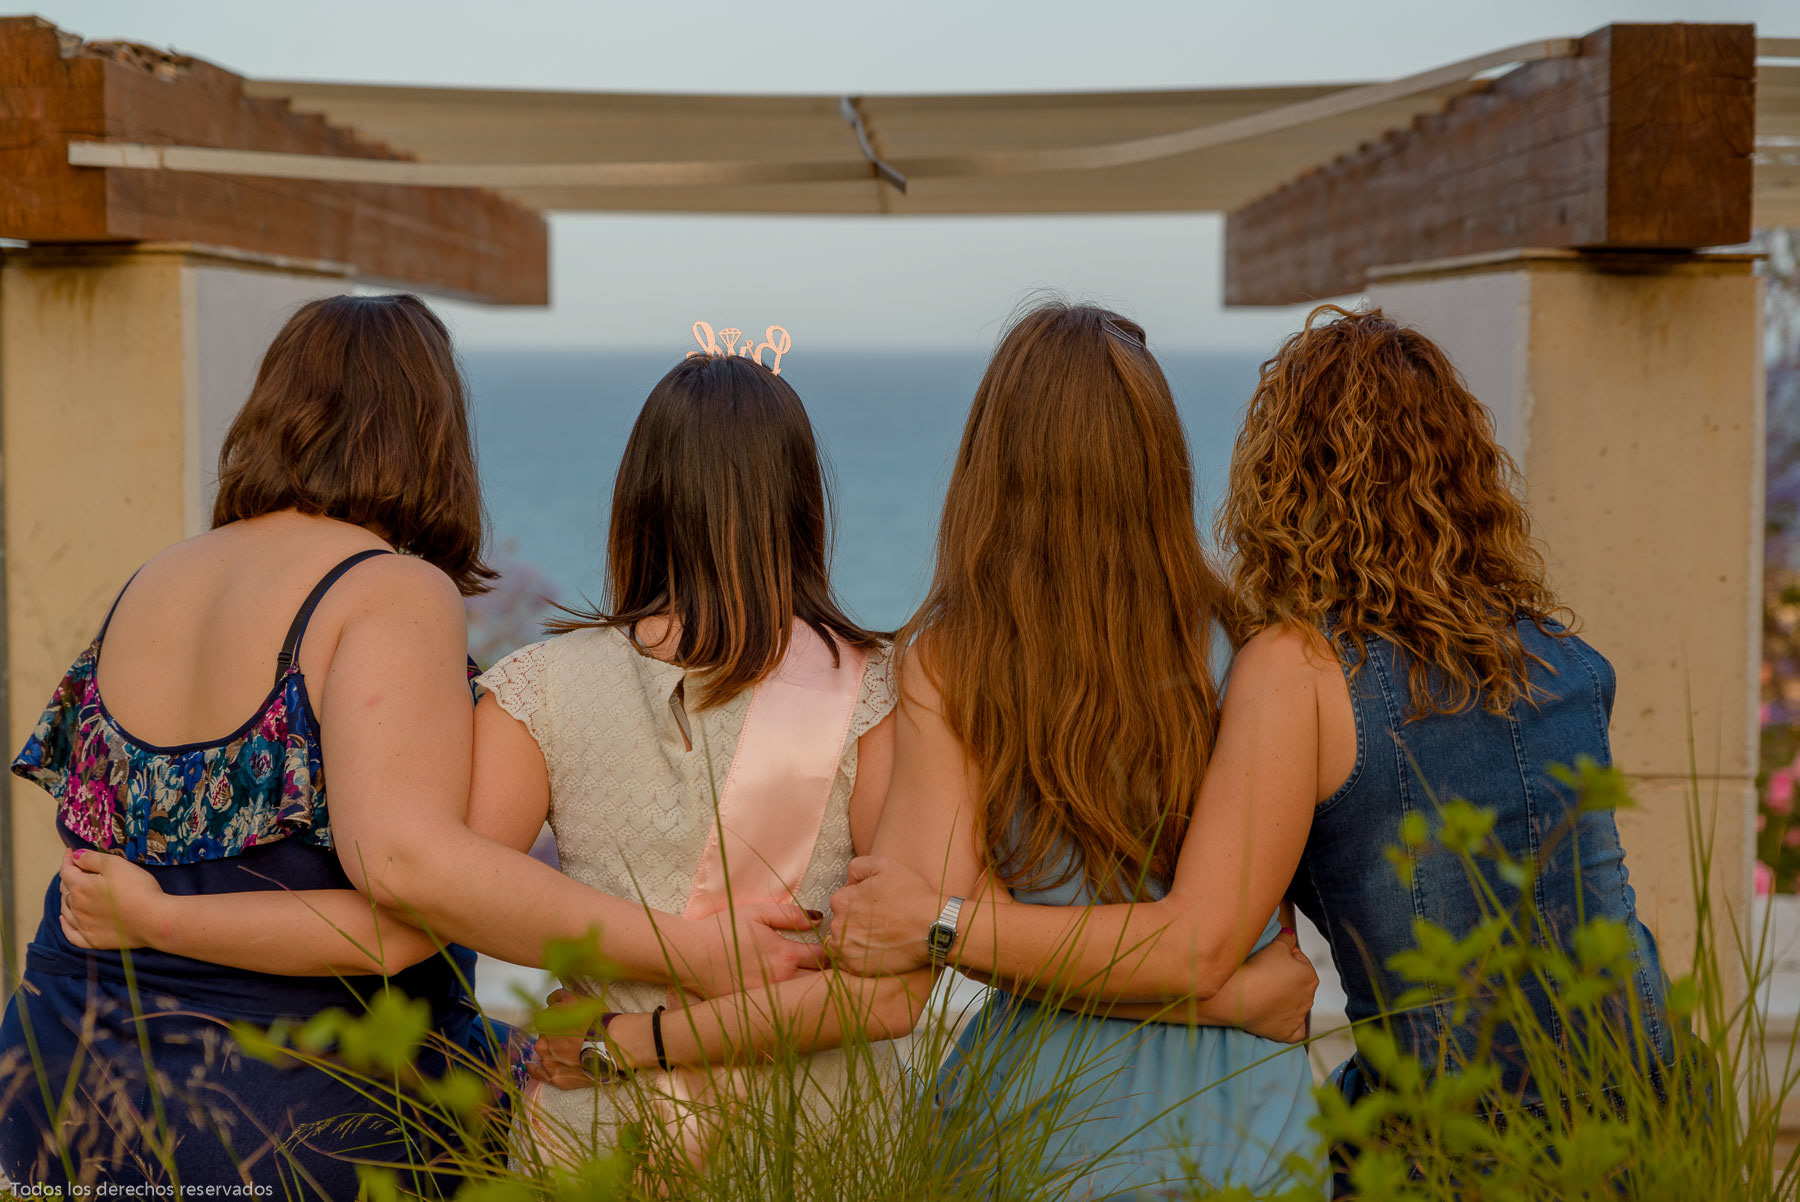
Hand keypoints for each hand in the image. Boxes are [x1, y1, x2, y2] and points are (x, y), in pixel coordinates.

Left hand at [59, 849, 162, 950]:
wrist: (154, 920)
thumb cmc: (138, 889)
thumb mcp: (117, 865)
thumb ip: (92, 859)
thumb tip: (76, 856)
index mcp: (81, 887)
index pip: (66, 871)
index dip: (68, 860)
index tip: (71, 852)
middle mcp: (77, 907)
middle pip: (66, 890)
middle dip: (69, 878)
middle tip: (78, 870)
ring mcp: (84, 926)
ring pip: (66, 910)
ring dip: (67, 898)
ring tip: (73, 891)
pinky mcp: (93, 940)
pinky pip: (71, 934)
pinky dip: (65, 926)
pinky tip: (65, 919)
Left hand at [525, 989, 657, 1087]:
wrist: (609, 1046)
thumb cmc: (595, 1021)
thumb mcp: (577, 999)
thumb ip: (558, 996)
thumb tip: (550, 999)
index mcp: (544, 1023)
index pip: (545, 1019)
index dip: (556, 1019)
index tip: (566, 1022)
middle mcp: (542, 1042)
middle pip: (544, 1037)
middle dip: (554, 1036)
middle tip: (572, 1037)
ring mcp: (548, 1061)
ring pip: (543, 1053)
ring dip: (550, 1051)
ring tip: (567, 1051)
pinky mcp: (554, 1077)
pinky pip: (538, 1073)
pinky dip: (534, 1069)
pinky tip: (531, 1066)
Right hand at [682, 901, 829, 998]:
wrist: (691, 956)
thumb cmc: (723, 930)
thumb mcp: (758, 913)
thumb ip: (790, 915)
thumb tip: (818, 919)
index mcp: (786, 956)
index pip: (824, 957)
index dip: (834, 952)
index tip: (834, 949)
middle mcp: (782, 981)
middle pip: (820, 983)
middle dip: (829, 975)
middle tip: (832, 968)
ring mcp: (769, 1000)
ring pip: (803, 999)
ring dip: (813, 992)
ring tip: (815, 983)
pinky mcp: (755, 1011)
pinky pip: (783, 1011)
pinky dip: (791, 1005)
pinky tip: (792, 999)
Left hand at [827, 855, 942, 975]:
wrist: (934, 927)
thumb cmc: (912, 895)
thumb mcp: (885, 865)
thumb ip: (858, 866)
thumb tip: (849, 882)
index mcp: (842, 900)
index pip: (842, 900)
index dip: (861, 901)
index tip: (878, 906)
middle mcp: (838, 925)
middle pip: (841, 922)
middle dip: (856, 921)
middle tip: (882, 921)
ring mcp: (846, 949)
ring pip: (843, 942)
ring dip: (856, 940)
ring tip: (881, 937)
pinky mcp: (856, 968)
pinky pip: (850, 962)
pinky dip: (861, 958)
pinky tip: (880, 950)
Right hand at [1224, 928, 1316, 1043]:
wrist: (1238, 998)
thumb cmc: (1258, 970)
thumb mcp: (1275, 946)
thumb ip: (1286, 939)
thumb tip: (1290, 936)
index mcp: (1310, 976)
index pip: (1299, 960)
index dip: (1283, 957)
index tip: (1268, 958)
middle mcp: (1309, 998)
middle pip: (1297, 984)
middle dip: (1285, 979)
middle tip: (1264, 975)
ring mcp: (1298, 1017)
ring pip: (1295, 1006)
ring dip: (1284, 1000)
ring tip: (1264, 993)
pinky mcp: (1287, 1033)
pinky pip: (1294, 1031)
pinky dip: (1289, 1025)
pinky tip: (1280, 1019)